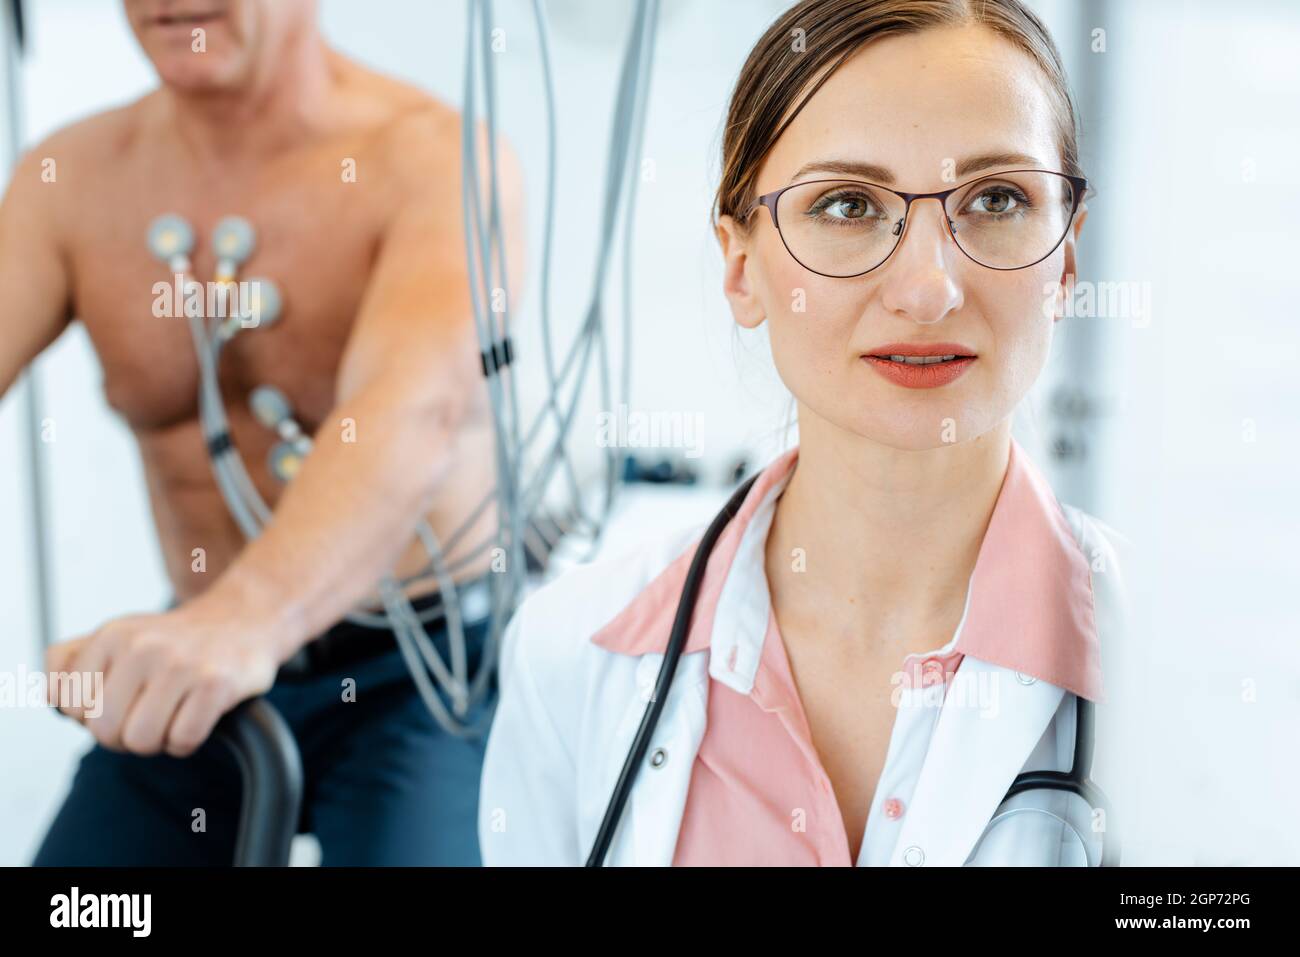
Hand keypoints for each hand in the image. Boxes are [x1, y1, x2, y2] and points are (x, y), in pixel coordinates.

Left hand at [45, 603, 280, 757]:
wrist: (245, 619)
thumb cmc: (176, 641)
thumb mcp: (117, 635)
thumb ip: (69, 661)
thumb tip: (55, 699)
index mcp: (112, 635)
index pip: (70, 705)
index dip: (92, 715)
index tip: (119, 700)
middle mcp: (143, 647)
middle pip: (104, 730)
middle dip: (124, 735)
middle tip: (147, 715)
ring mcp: (182, 665)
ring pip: (141, 741)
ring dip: (157, 740)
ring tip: (172, 715)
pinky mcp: (217, 684)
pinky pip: (182, 740)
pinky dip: (186, 741)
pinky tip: (196, 716)